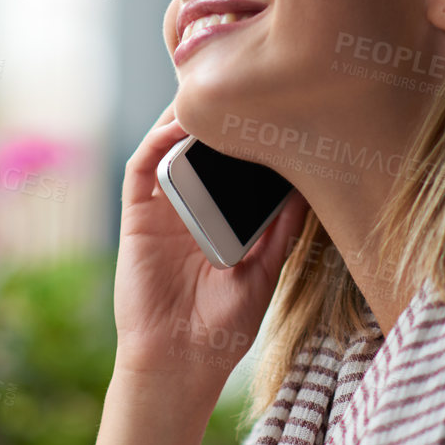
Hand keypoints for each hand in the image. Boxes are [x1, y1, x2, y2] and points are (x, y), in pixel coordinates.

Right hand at [113, 106, 308, 386]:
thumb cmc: (222, 328)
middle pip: (200, 145)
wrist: (180, 365)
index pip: (232, 163)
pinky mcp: (136, 216)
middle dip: (216, 113)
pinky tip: (178, 126)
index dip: (245, 133)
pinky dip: (157, 142)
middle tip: (239, 79)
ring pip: (169, 146)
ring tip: (211, 89)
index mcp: (221, 217)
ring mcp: (161, 209)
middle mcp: (190, 206)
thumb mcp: (264, 272)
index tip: (274, 106)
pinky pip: (142, 168)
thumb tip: (307, 187)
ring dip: (185, 117)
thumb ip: (280, 230)